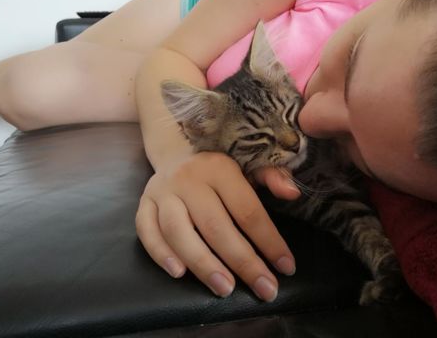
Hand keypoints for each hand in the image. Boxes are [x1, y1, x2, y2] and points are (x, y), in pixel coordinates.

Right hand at [135, 152, 296, 300]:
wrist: (177, 148)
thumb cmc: (220, 167)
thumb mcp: (249, 164)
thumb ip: (272, 177)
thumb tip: (292, 192)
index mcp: (220, 168)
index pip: (247, 210)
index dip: (268, 241)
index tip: (286, 267)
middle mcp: (189, 179)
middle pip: (215, 226)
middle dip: (242, 262)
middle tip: (264, 288)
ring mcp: (162, 191)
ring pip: (178, 232)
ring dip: (202, 263)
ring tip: (225, 288)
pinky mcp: (144, 203)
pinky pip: (146, 231)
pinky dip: (160, 253)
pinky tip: (179, 273)